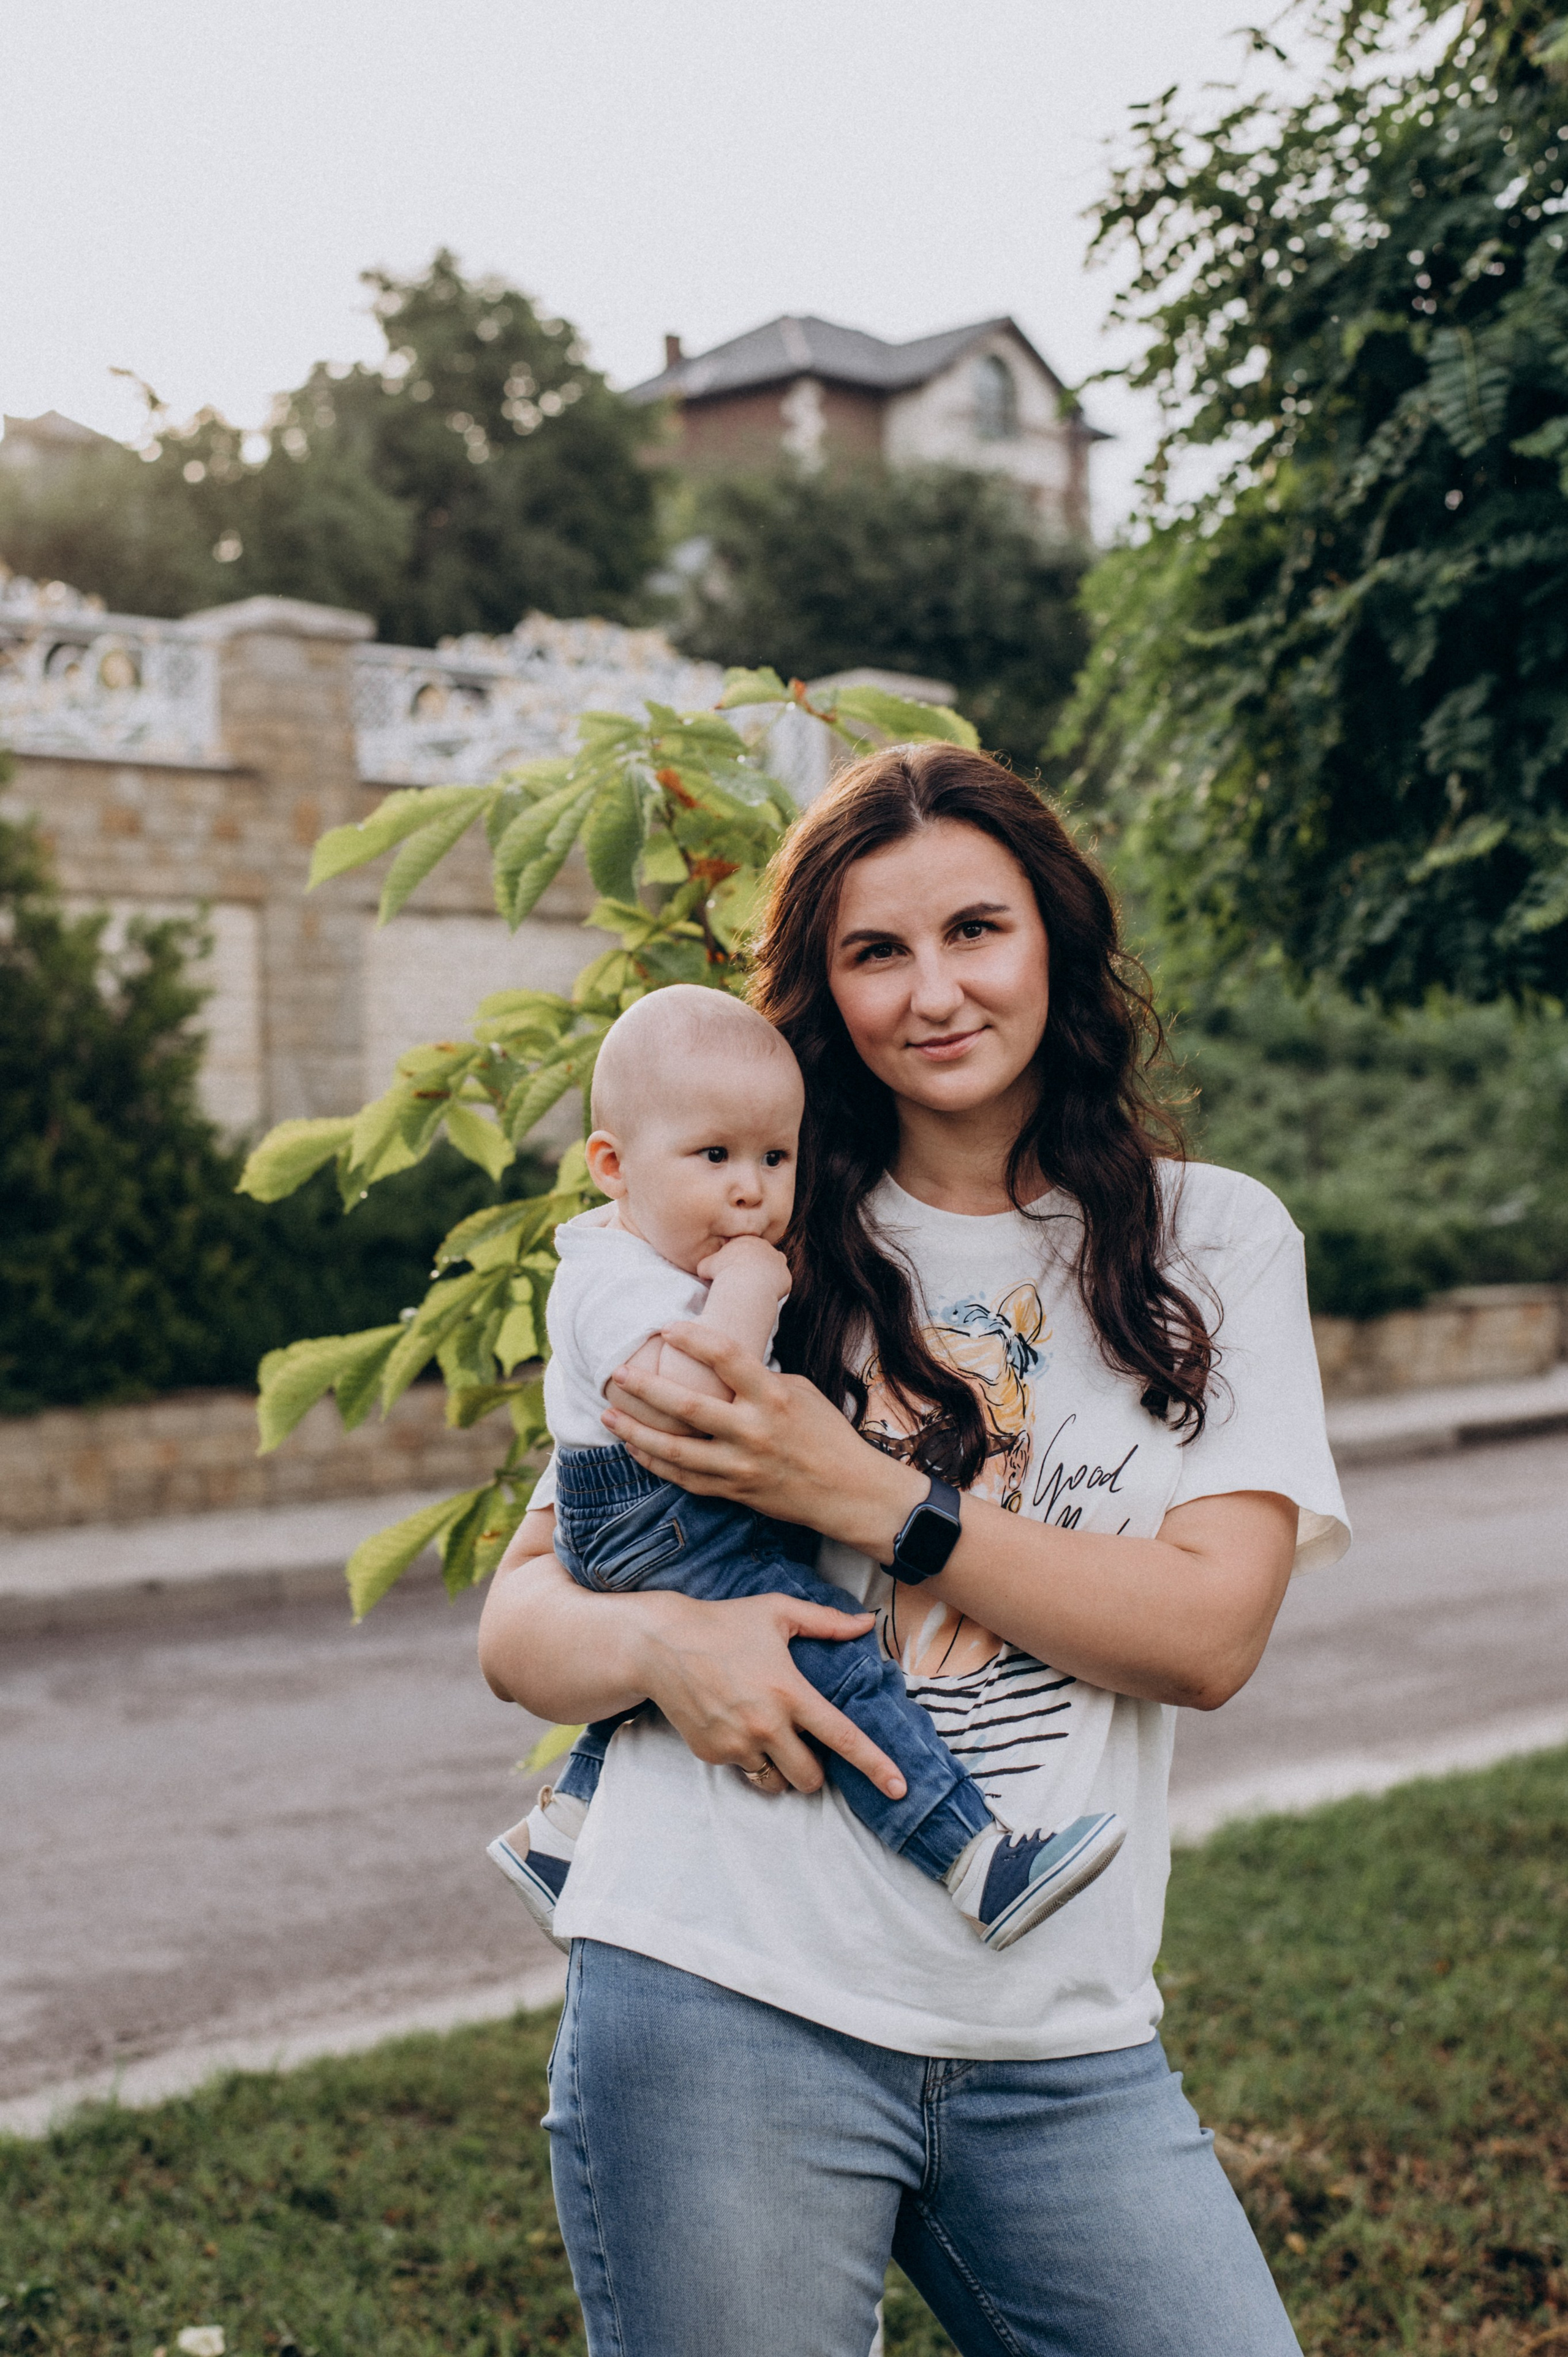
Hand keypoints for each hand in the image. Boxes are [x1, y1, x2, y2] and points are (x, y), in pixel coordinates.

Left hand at [602, 1320, 924, 1554]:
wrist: (848, 1491)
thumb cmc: (825, 1433)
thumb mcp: (800, 1390)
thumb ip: (757, 1378)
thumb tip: (716, 1362)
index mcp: (773, 1396)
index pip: (725, 1356)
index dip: (692, 1338)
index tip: (667, 1327)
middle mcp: (753, 1431)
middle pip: (687, 1406)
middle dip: (646, 1388)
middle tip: (618, 1372)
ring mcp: (740, 1465)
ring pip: (675, 1449)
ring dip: (636, 1430)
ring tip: (609, 1413)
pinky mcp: (733, 1491)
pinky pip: (683, 1477)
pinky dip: (654, 1462)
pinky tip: (634, 1447)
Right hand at [635, 1588, 906, 1799]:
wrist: (661, 1644)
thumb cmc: (724, 1623)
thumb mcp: (777, 1612)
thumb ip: (826, 1622)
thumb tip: (866, 1623)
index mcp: (790, 1692)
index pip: (843, 1738)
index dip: (876, 1766)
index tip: (899, 1788)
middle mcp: (765, 1725)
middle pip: (811, 1778)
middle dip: (815, 1771)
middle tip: (804, 1745)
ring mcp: (736, 1744)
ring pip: (777, 1783)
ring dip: (782, 1769)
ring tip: (769, 1736)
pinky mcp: (711, 1754)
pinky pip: (744, 1771)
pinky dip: (748, 1758)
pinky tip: (735, 1725)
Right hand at [696, 1235, 791, 1295]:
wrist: (745, 1285)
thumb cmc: (723, 1273)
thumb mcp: (705, 1266)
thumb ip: (706, 1264)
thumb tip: (704, 1270)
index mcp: (746, 1240)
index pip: (743, 1244)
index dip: (738, 1255)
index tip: (733, 1266)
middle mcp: (765, 1246)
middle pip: (760, 1252)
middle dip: (754, 1261)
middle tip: (745, 1276)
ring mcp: (777, 1260)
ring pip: (775, 1263)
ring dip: (769, 1271)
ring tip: (758, 1284)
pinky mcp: (785, 1275)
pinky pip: (781, 1281)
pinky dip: (774, 1287)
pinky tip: (765, 1293)